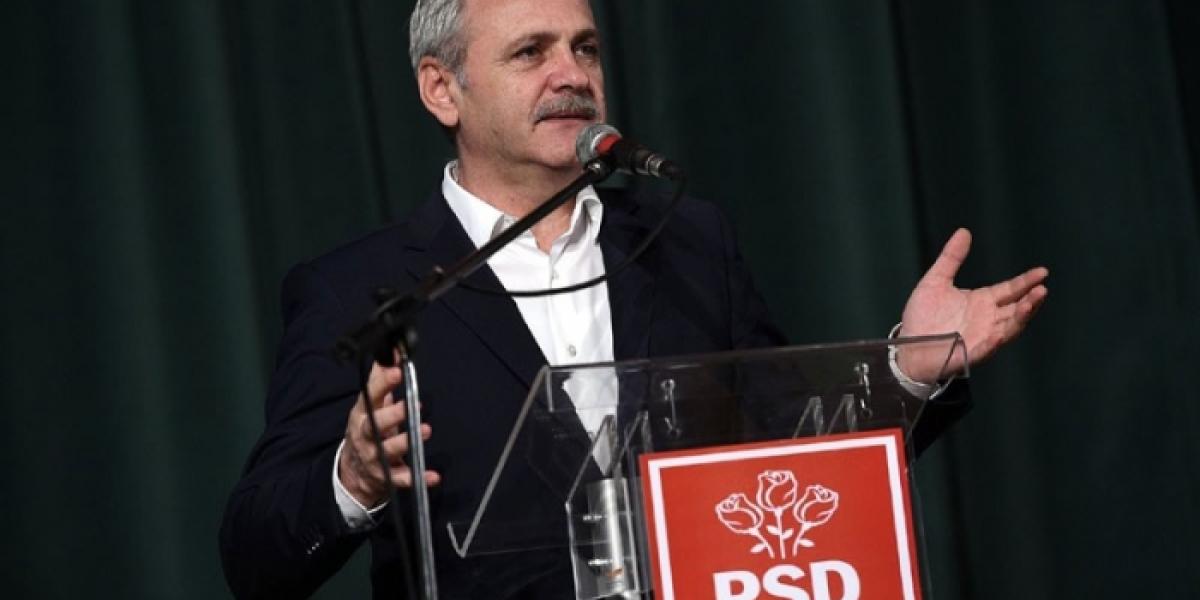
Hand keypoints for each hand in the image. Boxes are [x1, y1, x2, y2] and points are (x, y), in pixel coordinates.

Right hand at [338, 360, 439, 507]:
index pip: (370, 396)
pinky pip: (403, 478)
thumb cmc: (368, 429)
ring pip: (388, 450)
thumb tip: (392, 352)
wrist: (355, 470)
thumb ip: (381, 379)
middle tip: (410, 406)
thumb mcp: (369, 404)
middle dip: (392, 415)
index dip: (382, 383)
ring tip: (425, 431)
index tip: (396, 371)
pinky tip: (433, 476)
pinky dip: (418, 477)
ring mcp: (375, 457)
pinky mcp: (387, 477)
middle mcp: (367, 436)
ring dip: (406, 441)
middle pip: (375, 425)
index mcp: (363, 414)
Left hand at [897, 228, 1047, 381]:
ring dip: (1020, 318)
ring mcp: (981, 337)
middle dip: (1030, 300)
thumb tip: (964, 231)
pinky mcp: (969, 353)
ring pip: (1009, 328)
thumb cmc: (922, 316)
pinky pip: (984, 349)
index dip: (1026, 281)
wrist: (906, 345)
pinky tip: (999, 334)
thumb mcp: (935, 281)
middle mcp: (987, 319)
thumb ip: (951, 258)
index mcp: (982, 301)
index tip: (1042, 272)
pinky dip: (992, 342)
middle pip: (1016, 309)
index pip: (1010, 290)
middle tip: (1042, 289)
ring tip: (1029, 304)